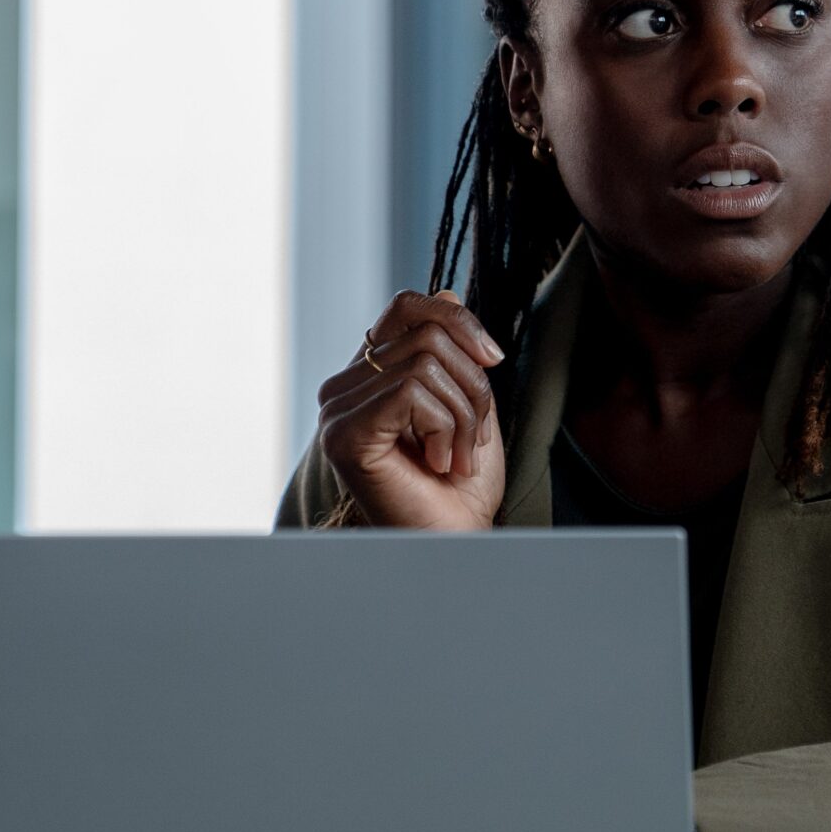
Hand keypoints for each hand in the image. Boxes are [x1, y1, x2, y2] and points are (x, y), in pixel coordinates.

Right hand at [316, 290, 506, 529]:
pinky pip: (410, 391)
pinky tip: (437, 463)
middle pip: (427, 335)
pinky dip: (444, 427)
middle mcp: (345, 387)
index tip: (492, 359)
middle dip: (473, 385)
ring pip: (426, 363)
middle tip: (473, 437)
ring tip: (456, 457)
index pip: (407, 306)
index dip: (457, 319)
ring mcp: (338, 410)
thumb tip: (448, 291)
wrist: (454, 540)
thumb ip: (455, 353)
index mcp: (372, 375)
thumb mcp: (468, 403)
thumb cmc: (460, 486)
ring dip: (463, 415)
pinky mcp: (343, 432)